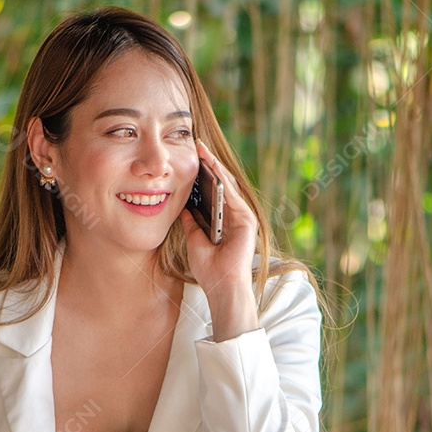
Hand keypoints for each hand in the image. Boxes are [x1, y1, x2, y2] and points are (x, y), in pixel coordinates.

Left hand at [180, 141, 259, 339]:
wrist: (221, 286)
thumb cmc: (209, 269)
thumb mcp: (194, 239)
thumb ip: (192, 222)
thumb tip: (183, 205)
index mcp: (224, 221)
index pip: (214, 192)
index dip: (203, 174)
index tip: (191, 158)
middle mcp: (236, 217)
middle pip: (222, 185)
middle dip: (210, 164)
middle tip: (196, 145)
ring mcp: (244, 218)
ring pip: (229, 186)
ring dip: (216, 167)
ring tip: (202, 150)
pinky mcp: (248, 221)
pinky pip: (233, 196)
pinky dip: (223, 181)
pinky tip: (213, 167)